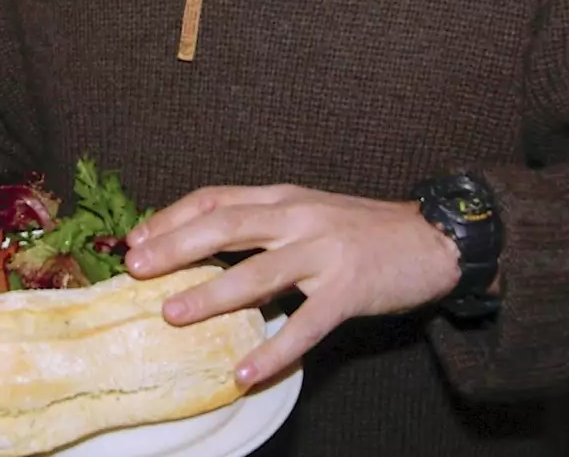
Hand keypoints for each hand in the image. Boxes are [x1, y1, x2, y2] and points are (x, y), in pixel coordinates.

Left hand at [124, 185, 461, 388]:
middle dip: (176, 245)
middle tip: (135, 267)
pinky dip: (273, 349)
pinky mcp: (349, 289)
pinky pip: (305, 324)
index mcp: (284, 198)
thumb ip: (265, 224)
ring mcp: (324, 251)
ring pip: (259, 272)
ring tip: (172, 314)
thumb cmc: (364, 231)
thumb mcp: (309, 213)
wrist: (433, 239)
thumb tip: (207, 245)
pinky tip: (245, 372)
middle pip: (227, 225)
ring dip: (211, 294)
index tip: (137, 237)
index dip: (173, 216)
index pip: (218, 198)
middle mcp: (298, 217)